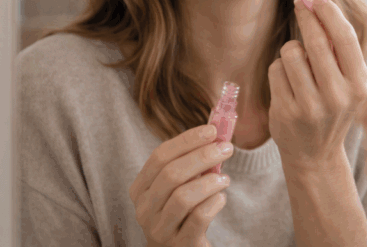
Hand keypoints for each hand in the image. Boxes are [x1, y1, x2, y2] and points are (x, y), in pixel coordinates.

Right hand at [130, 124, 233, 246]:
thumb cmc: (181, 211)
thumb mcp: (178, 186)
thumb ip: (190, 162)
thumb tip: (214, 132)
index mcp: (140, 188)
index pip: (159, 156)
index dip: (187, 140)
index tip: (212, 130)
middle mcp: (144, 209)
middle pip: (171, 174)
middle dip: (203, 156)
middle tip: (226, 148)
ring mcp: (159, 229)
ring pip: (183, 197)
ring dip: (210, 182)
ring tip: (225, 179)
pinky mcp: (180, 244)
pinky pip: (199, 218)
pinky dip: (214, 203)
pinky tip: (221, 198)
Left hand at [267, 0, 366, 171]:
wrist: (315, 155)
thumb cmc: (331, 107)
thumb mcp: (347, 82)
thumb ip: (337, 47)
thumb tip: (314, 2)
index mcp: (359, 84)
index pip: (343, 37)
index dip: (328, 12)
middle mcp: (338, 96)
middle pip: (315, 40)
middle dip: (305, 16)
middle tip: (299, 4)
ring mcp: (310, 106)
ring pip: (291, 52)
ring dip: (291, 51)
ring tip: (297, 66)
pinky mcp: (285, 112)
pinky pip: (275, 69)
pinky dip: (279, 70)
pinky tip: (287, 85)